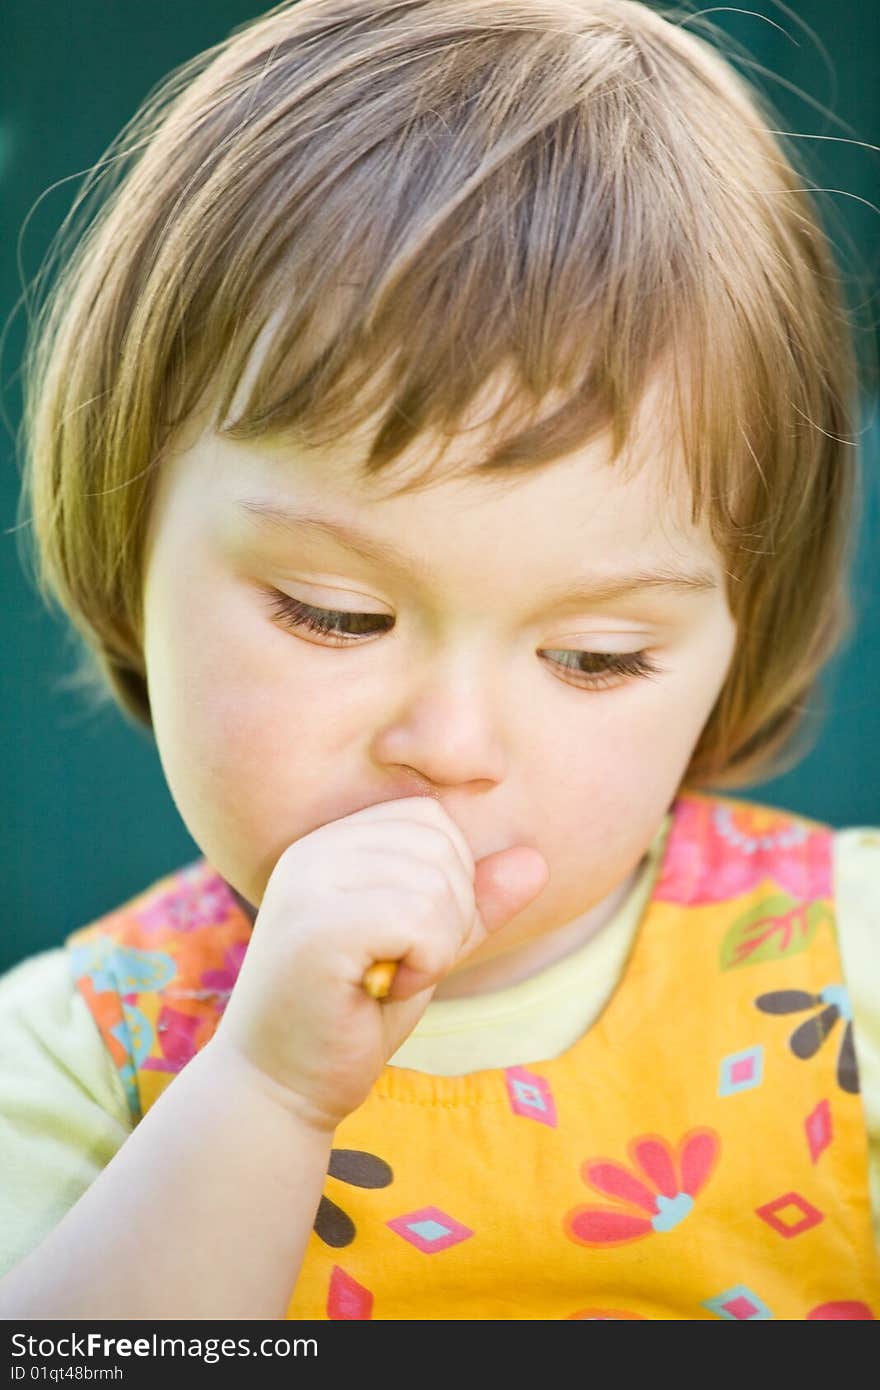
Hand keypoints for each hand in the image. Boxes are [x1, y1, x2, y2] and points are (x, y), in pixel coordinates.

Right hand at [211, 797, 548, 1131]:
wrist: (280, 1088)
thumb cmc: (353, 1017)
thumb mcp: (427, 948)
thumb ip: (475, 903)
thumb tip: (537, 859)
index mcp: (332, 842)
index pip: (430, 818)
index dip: (450, 880)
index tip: (408, 938)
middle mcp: (314, 849)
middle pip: (440, 845)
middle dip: (450, 916)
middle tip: (399, 966)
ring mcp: (310, 884)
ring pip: (436, 885)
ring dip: (436, 948)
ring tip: (386, 980)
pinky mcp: (318, 927)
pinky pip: (421, 920)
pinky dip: (425, 965)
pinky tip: (382, 991)